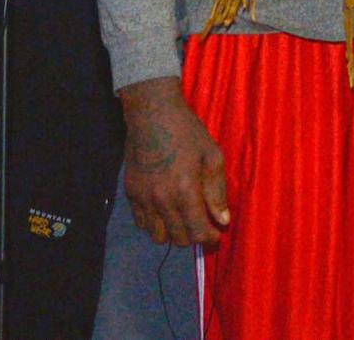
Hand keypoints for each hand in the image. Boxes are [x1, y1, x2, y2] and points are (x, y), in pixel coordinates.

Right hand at [121, 76, 229, 246]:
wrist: (152, 114)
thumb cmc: (187, 131)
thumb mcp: (211, 155)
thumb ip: (217, 191)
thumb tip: (223, 220)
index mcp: (185, 190)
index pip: (198, 231)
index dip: (210, 238)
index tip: (216, 235)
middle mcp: (162, 199)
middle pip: (178, 238)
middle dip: (194, 236)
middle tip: (202, 225)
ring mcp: (143, 198)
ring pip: (157, 236)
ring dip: (173, 233)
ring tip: (182, 219)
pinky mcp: (131, 193)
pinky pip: (142, 223)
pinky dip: (155, 224)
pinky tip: (165, 210)